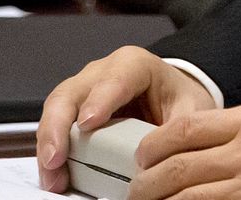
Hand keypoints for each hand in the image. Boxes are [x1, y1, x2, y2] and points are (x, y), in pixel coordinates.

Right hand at [36, 47, 216, 192]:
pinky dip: (50, 153)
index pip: (114, 78)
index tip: (90, 123)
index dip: (100, 100)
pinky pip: (54, 128)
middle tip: (57, 158)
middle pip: (70, 93)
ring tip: (53, 176)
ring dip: (49, 145)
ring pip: (55, 111)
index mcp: (134, 65)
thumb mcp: (191, 110)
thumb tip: (169, 157)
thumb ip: (181, 129)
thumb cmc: (178, 99)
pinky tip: (54, 176)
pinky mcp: (73, 113)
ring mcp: (82, 92)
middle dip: (59, 126)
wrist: (172, 98)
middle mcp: (100, 73)